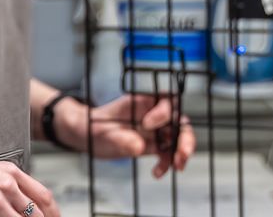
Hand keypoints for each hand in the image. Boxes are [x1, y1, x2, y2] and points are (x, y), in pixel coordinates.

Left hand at [55, 95, 195, 177]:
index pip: (164, 100)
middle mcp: (151, 114)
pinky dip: (167, 163)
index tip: (147, 125)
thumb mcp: (102, 132)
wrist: (87, 137)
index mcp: (140, 101)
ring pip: (179, 137)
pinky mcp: (154, 145)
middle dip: (185, 136)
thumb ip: (120, 138)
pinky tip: (157, 173)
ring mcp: (155, 130)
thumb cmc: (92, 127)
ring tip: (177, 166)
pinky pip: (168, 153)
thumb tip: (140, 147)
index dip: (162, 112)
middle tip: (182, 153)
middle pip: (179, 120)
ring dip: (182, 152)